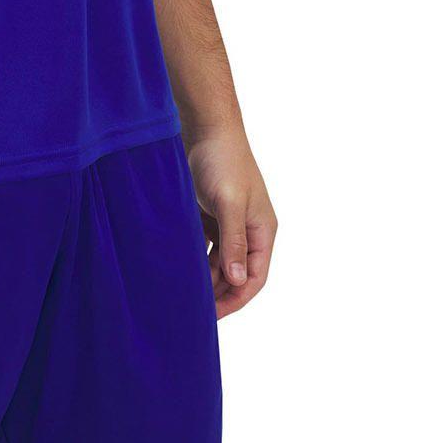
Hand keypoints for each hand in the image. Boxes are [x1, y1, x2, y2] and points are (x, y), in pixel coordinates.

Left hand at [187, 128, 277, 319]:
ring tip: (184, 293)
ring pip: (219, 260)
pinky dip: (194, 256)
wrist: (206, 127)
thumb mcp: (230, 203)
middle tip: (192, 309)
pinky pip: (205, 243)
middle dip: (218, 292)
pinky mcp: (210, 211)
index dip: (236, 299)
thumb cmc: (224, 161)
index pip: (253, 277)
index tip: (213, 316)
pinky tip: (178, 267)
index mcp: (262, 231)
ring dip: (205, 276)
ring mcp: (228, 220)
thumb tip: (237, 280)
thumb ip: (233, 242)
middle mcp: (248, 229)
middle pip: (235, 272)